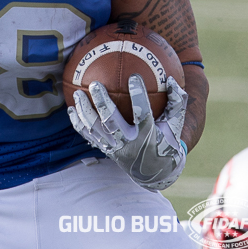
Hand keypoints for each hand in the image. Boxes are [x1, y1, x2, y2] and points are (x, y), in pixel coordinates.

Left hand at [67, 74, 187, 189]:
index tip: (134, 77)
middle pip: (111, 122)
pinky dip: (77, 123)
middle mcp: (129, 142)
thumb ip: (176, 103)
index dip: (138, 94)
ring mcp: (115, 148)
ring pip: (95, 129)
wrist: (155, 171)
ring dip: (84, 111)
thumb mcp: (175, 125)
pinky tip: (71, 109)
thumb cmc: (166, 140)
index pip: (142, 113)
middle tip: (95, 84)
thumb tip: (170, 78)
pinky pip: (87, 136)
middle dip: (102, 103)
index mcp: (148, 134)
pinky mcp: (105, 150)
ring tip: (77, 93)